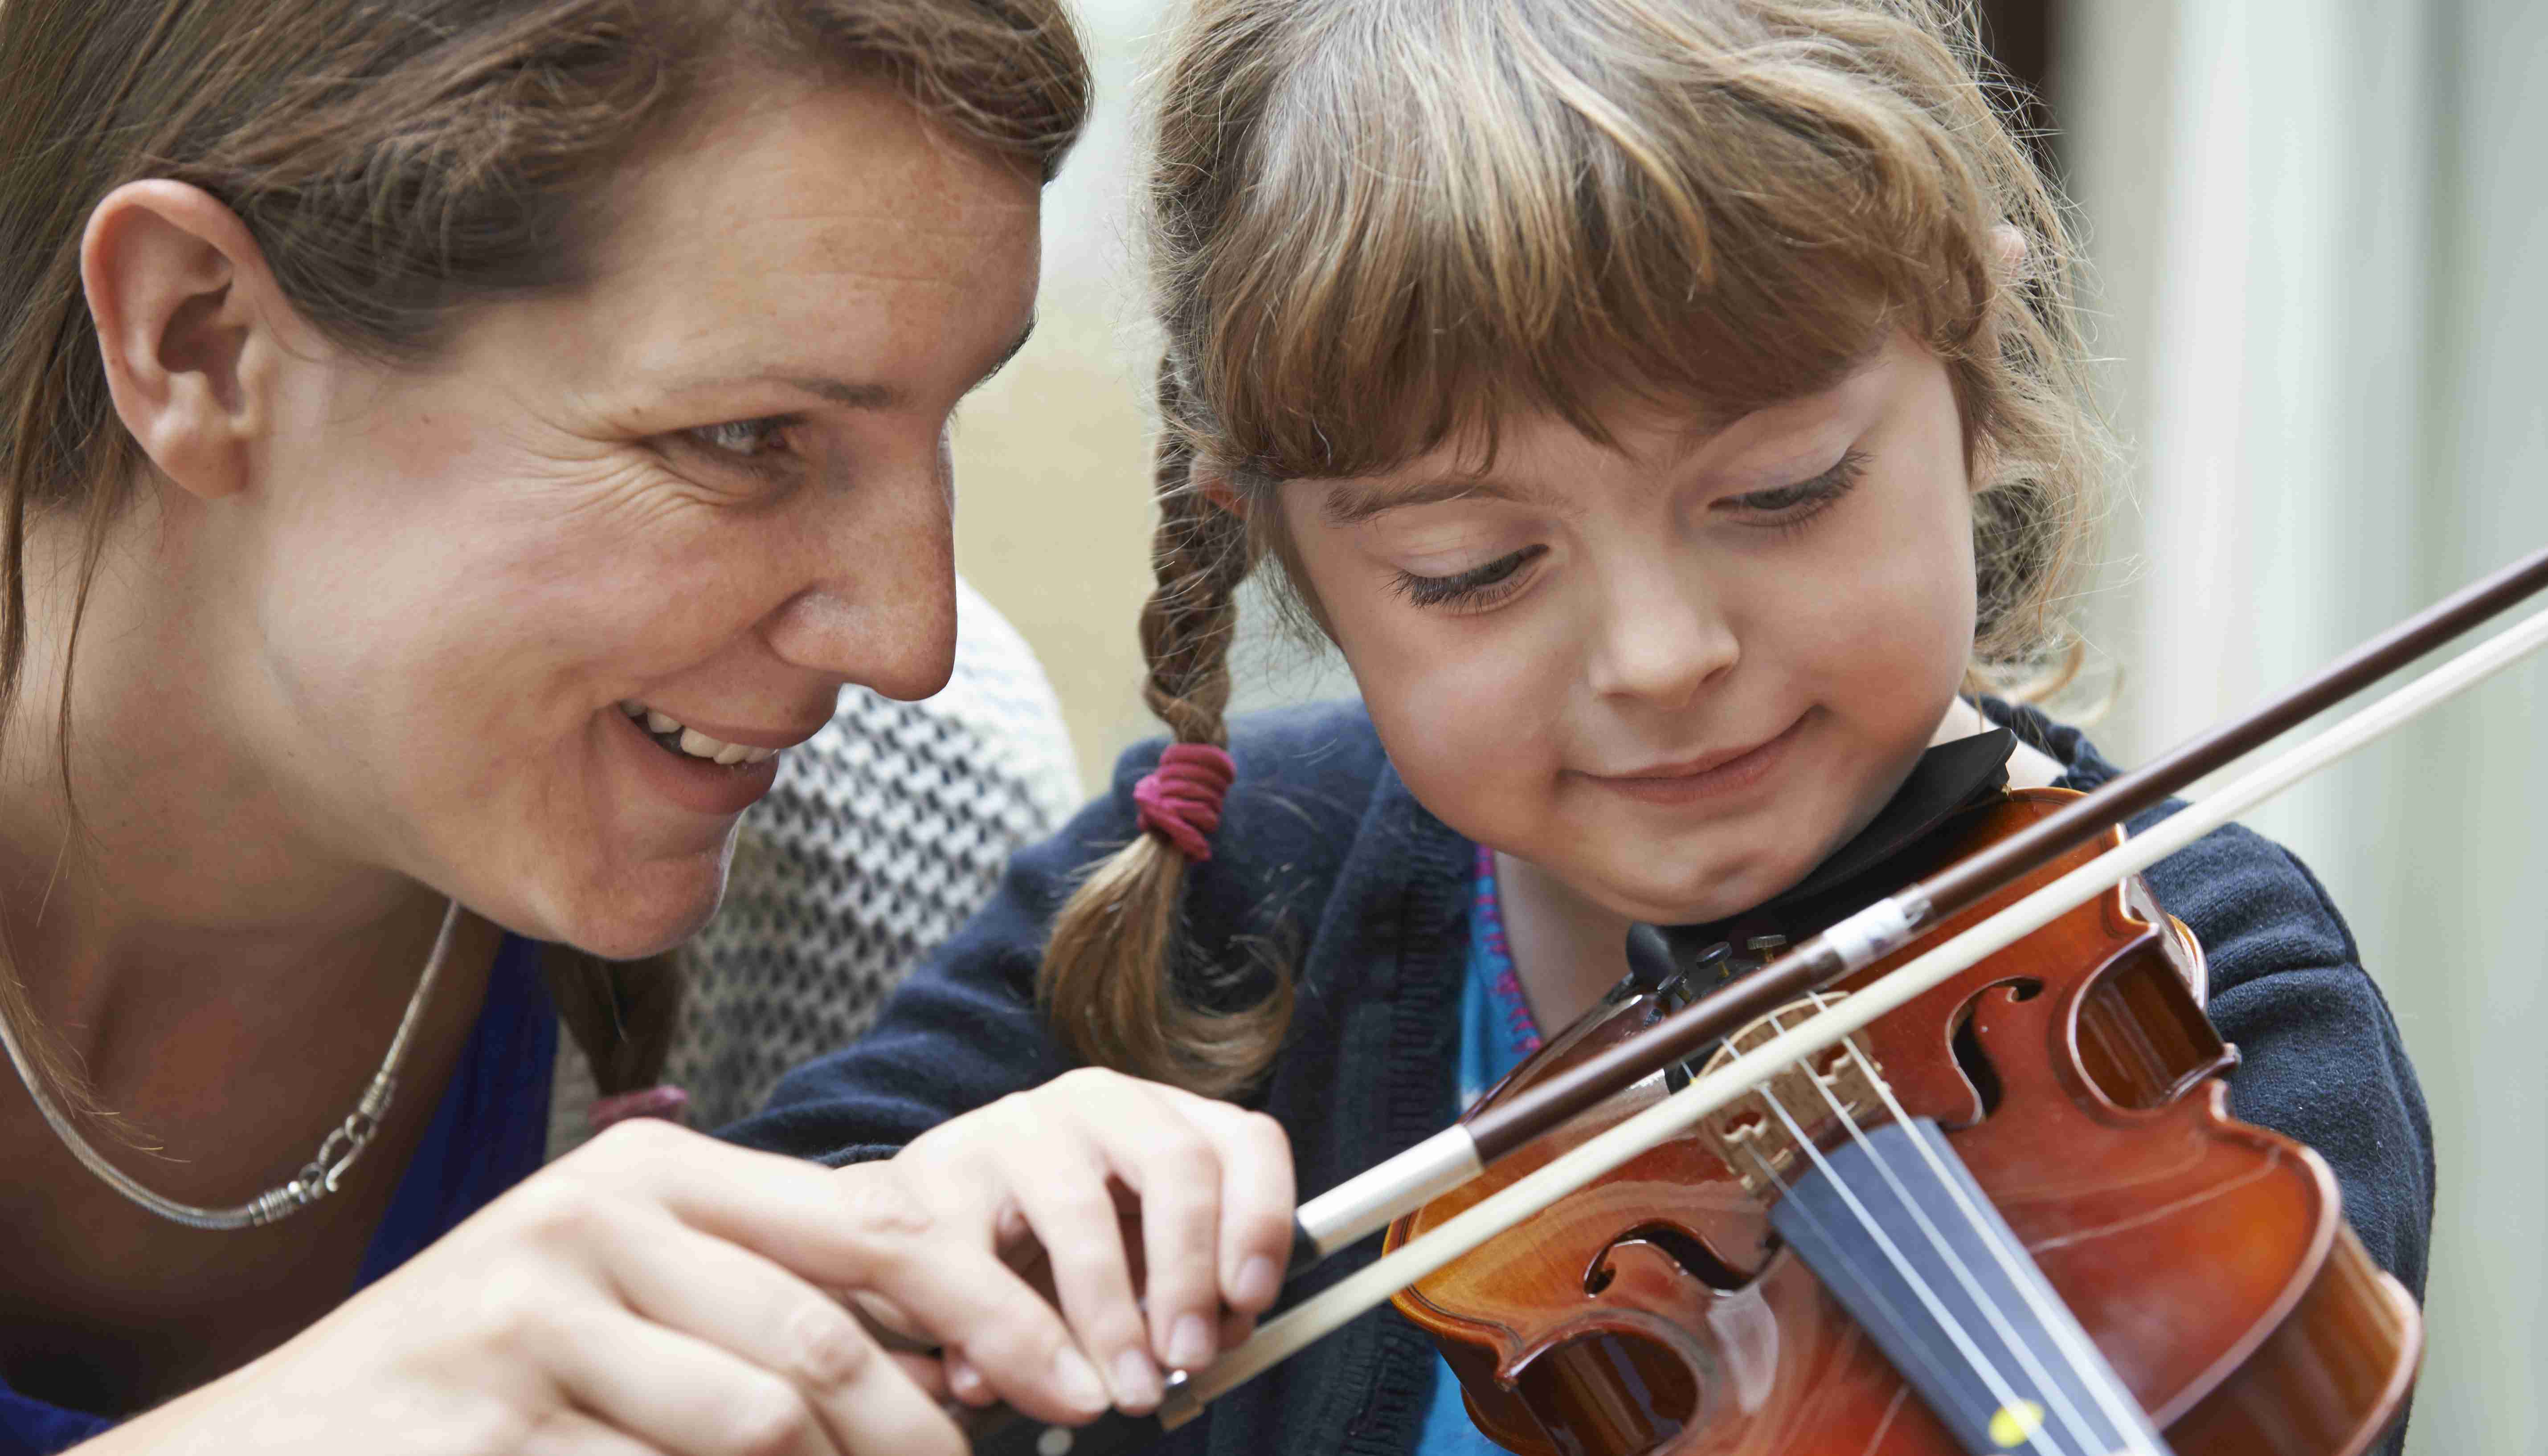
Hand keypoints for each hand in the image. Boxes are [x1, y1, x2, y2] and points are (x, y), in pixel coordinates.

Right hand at [83, 1120, 1112, 1455]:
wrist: (293, 1436)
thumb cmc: (503, 1364)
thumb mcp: (641, 1291)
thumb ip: (778, 1296)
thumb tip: (954, 1352)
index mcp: (659, 1170)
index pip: (875, 1224)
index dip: (990, 1308)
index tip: (1072, 1383)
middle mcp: (601, 1216)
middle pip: (827, 1340)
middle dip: (931, 1431)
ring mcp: (539, 1316)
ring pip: (763, 1423)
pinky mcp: (501, 1412)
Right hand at [878, 1067, 1296, 1415]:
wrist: (906, 1226)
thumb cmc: (1036, 1243)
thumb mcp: (1127, 1255)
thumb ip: (1176, 1290)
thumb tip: (1217, 1339)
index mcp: (1158, 1118)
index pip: (1244, 1142)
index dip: (1261, 1220)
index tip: (1249, 1301)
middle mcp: (1094, 1104)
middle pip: (1178, 1163)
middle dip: (1189, 1274)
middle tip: (1185, 1359)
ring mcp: (1012, 1129)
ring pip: (1082, 1214)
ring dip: (1108, 1319)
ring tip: (1112, 1392)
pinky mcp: (934, 1176)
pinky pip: (984, 1265)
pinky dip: (1010, 1341)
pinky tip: (1016, 1385)